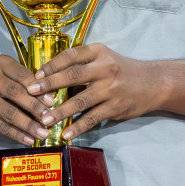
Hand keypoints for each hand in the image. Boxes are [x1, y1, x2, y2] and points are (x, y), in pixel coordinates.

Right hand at [0, 54, 48, 146]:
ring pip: (9, 113)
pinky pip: (2, 127)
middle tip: (49, 117)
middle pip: (15, 93)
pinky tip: (29, 139)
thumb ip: (21, 81)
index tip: (50, 100)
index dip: (37, 88)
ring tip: (43, 133)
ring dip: (28, 125)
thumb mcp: (2, 74)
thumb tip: (48, 97)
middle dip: (35, 107)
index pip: (21, 74)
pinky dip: (17, 134)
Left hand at [26, 44, 167, 138]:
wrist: (154, 83)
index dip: (52, 65)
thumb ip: (81, 64)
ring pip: (80, 101)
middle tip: (31, 93)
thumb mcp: (103, 58)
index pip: (71, 55)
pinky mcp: (115, 107)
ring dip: (60, 111)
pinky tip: (65, 133)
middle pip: (72, 76)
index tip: (35, 74)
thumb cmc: (121, 70)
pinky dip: (78, 127)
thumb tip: (49, 75)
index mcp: (98, 52)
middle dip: (49, 85)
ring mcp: (110, 89)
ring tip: (44, 119)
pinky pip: (92, 118)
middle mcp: (104, 69)